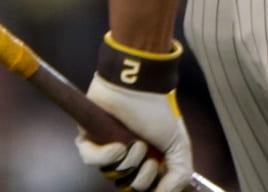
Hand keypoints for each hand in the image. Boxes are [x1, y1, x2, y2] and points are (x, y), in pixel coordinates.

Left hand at [75, 73, 192, 191]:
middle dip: (142, 177)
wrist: (140, 85)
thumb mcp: (179, 145)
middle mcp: (127, 156)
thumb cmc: (158, 112)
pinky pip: (91, 161)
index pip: (145, 188)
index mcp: (147, 159)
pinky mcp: (89, 139)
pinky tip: (118, 145)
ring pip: (111, 175)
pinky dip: (107, 156)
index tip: (159, 177)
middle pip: (129, 187)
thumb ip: (178, 175)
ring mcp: (107, 149)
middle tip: (150, 159)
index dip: (151, 187)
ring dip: (128, 162)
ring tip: (136, 143)